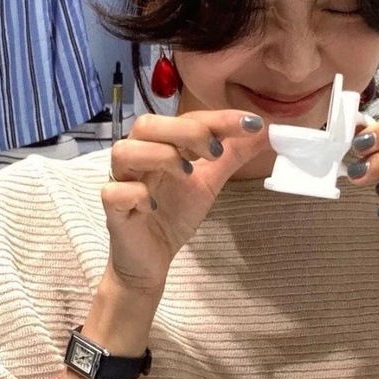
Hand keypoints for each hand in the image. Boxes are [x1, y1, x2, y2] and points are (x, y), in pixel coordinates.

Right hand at [101, 111, 268, 294]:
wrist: (152, 260)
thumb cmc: (174, 214)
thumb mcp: (210, 181)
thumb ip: (233, 155)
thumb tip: (264, 131)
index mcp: (160, 145)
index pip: (186, 119)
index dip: (219, 118)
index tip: (252, 124)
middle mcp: (138, 157)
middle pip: (147, 125)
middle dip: (186, 132)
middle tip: (214, 152)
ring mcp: (122, 182)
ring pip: (124, 151)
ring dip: (160, 156)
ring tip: (186, 173)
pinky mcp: (113, 211)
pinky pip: (114, 192)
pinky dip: (135, 193)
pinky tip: (154, 205)